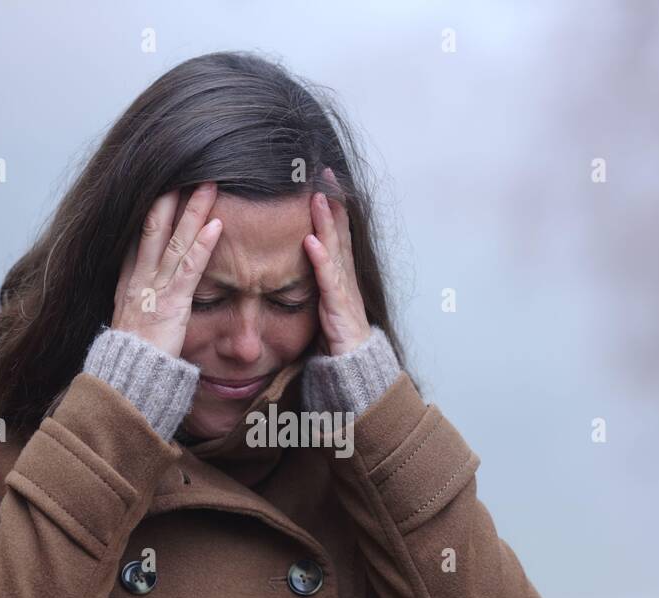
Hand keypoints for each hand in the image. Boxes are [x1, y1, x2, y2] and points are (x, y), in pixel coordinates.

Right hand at [112, 181, 222, 356]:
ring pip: (175, 240)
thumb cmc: (132, 355)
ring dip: (193, 210)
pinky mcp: (172, 304)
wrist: (125, 378)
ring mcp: (155, 288)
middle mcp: (139, 277)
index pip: (140, 234)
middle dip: (170, 196)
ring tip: (210, 184)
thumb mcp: (129, 320)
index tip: (163, 183)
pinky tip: (217, 226)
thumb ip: (139, 300)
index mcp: (128, 280)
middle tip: (186, 168)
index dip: (151, 207)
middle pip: (154, 226)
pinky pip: (190, 269)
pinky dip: (203, 245)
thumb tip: (147, 291)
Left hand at [302, 167, 370, 356]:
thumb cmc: (337, 333)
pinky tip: (312, 241)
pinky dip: (321, 258)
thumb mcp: (324, 300)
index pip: (337, 232)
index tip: (323, 180)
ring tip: (317, 197)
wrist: (354, 363)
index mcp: (340, 273)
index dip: (331, 206)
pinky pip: (328, 278)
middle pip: (339, 231)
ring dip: (326, 222)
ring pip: (335, 248)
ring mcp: (343, 288)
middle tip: (324, 173)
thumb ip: (317, 279)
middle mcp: (344, 275)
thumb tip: (304, 259)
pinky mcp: (338, 304)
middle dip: (332, 202)